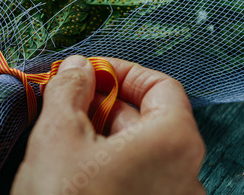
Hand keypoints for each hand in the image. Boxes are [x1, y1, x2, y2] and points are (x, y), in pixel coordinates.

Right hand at [12, 55, 204, 194]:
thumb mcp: (57, 136)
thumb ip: (70, 89)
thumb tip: (77, 66)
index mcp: (174, 143)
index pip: (160, 86)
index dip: (122, 72)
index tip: (90, 72)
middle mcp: (186, 175)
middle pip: (149, 118)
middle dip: (105, 102)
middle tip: (66, 98)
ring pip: (140, 149)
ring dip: (102, 131)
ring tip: (63, 130)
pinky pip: (137, 176)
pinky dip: (109, 161)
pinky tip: (75, 164)